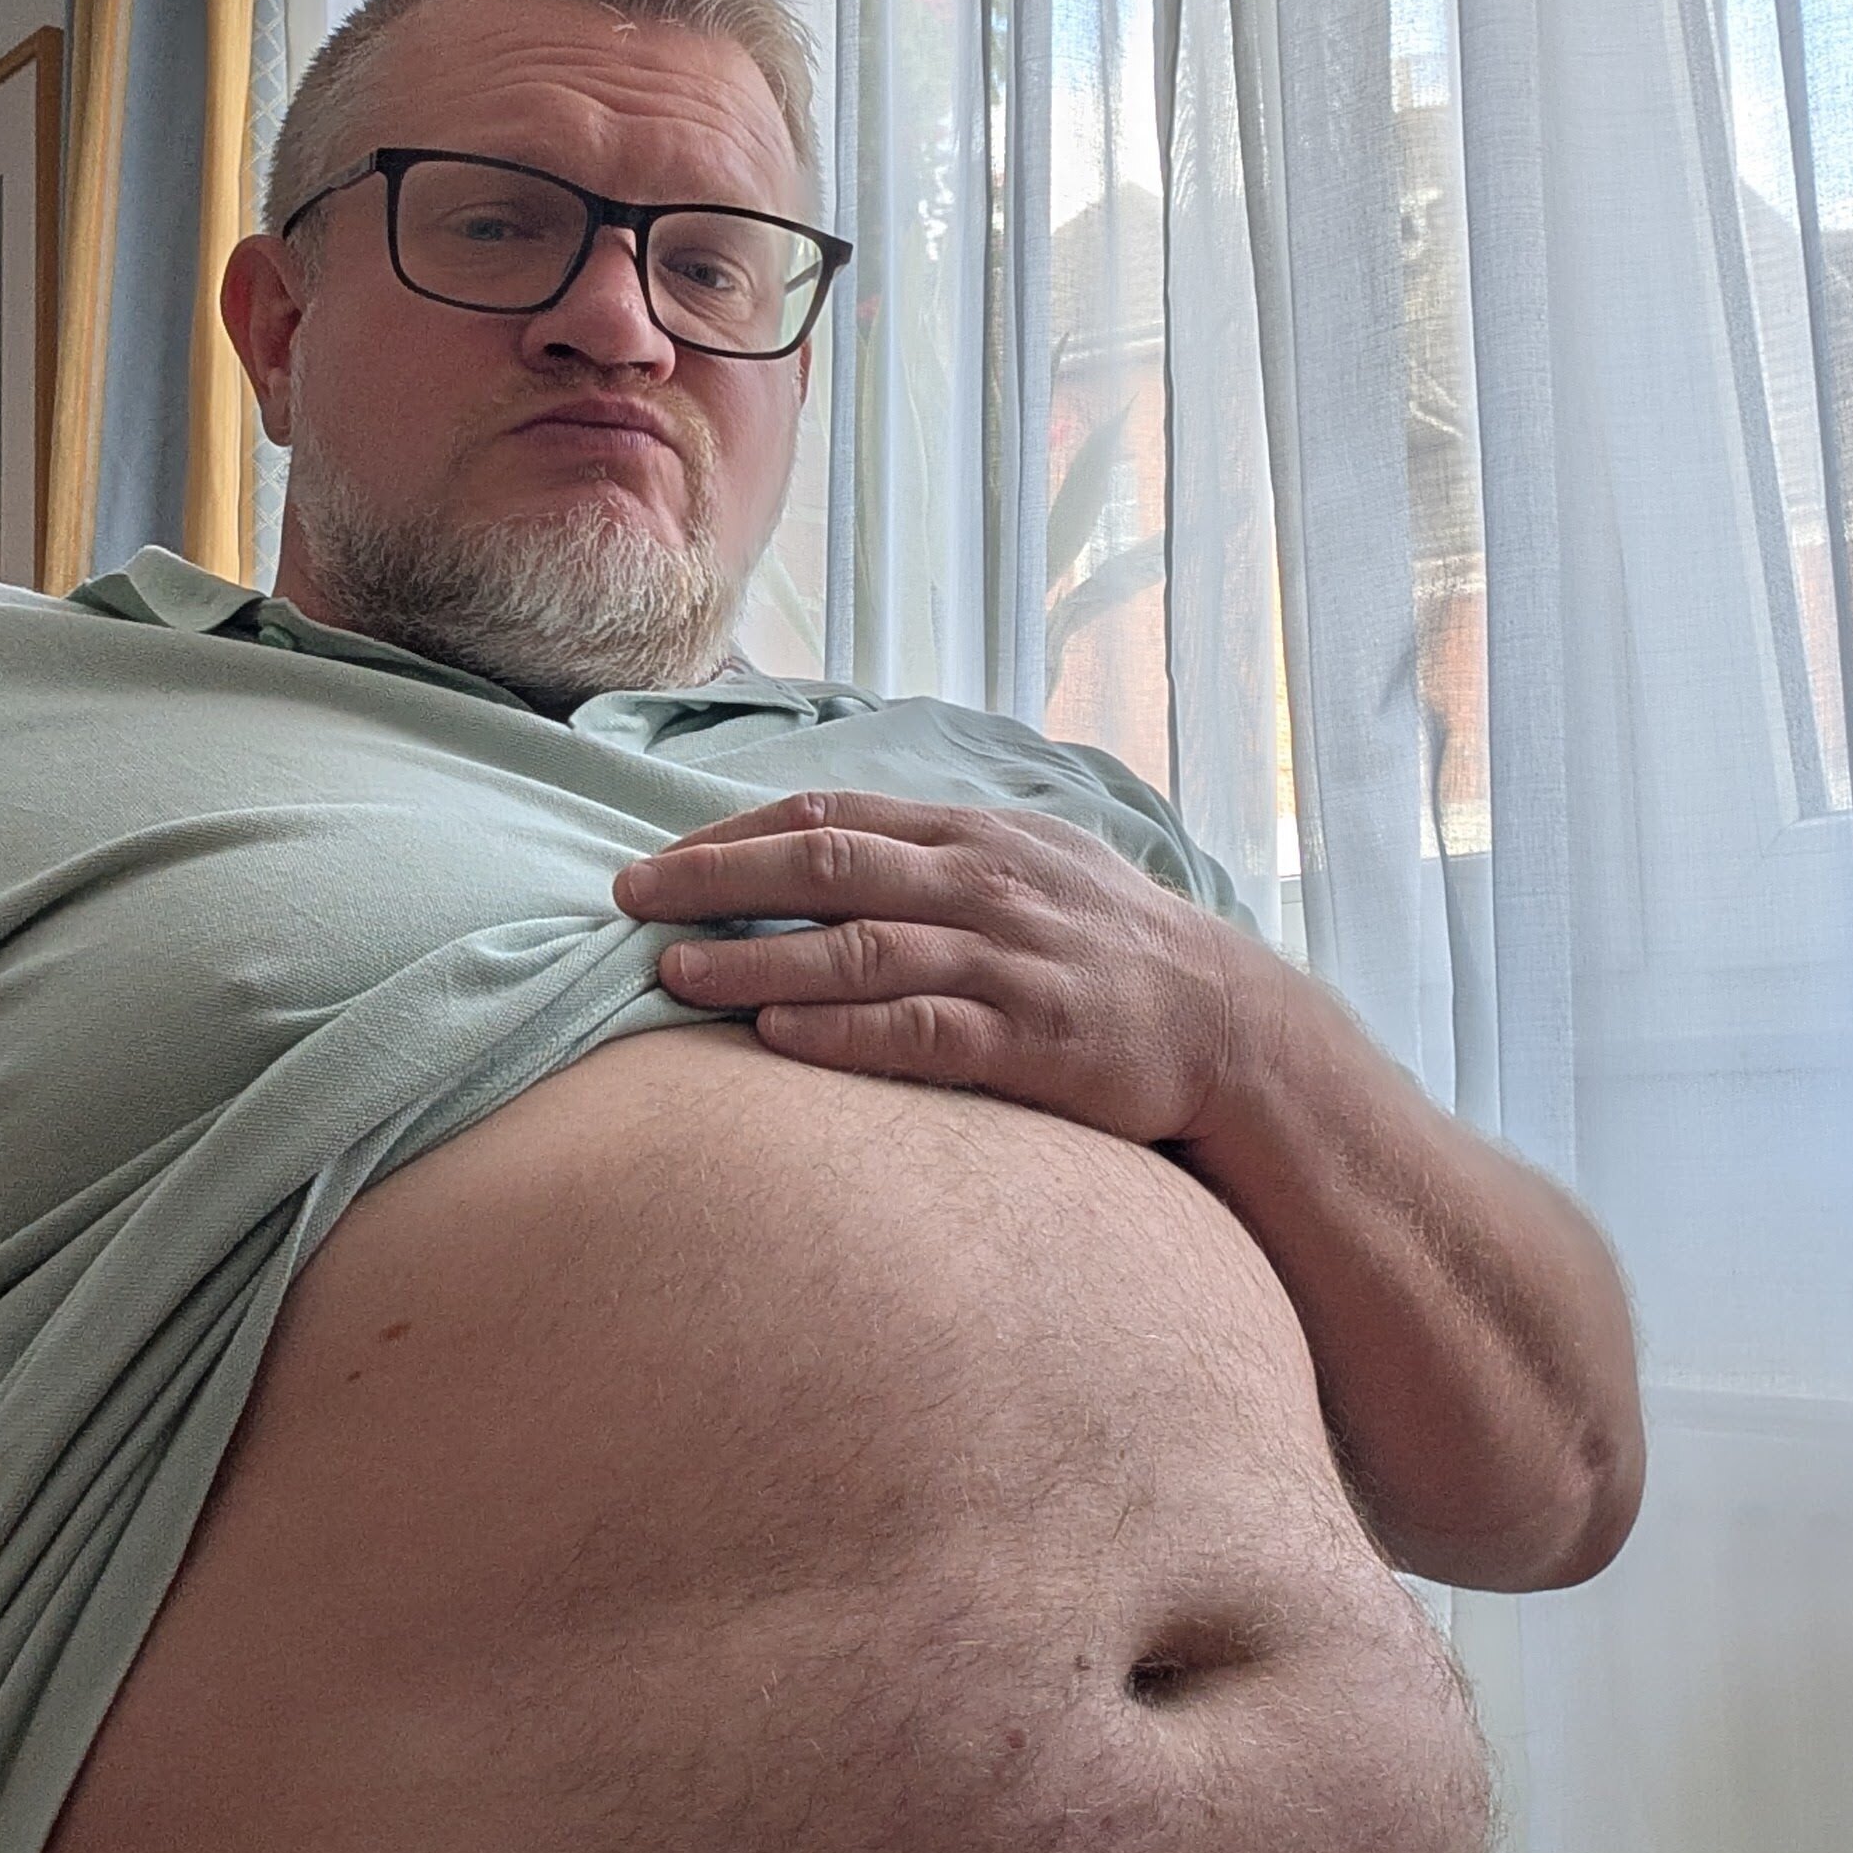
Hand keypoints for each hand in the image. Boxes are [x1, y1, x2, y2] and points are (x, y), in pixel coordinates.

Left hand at [614, 793, 1258, 1145]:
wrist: (1227, 1024)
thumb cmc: (1108, 946)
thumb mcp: (1031, 865)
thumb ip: (936, 852)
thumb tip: (826, 844)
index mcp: (974, 834)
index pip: (830, 814)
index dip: (730, 835)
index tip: (654, 861)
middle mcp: (983, 884)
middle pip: (825, 863)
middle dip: (714, 879)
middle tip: (625, 900)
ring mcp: (1006, 961)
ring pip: (857, 947)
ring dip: (755, 958)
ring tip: (673, 974)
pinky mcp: (1028, 1039)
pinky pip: (917, 1029)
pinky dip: (840, 1030)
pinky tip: (773, 1035)